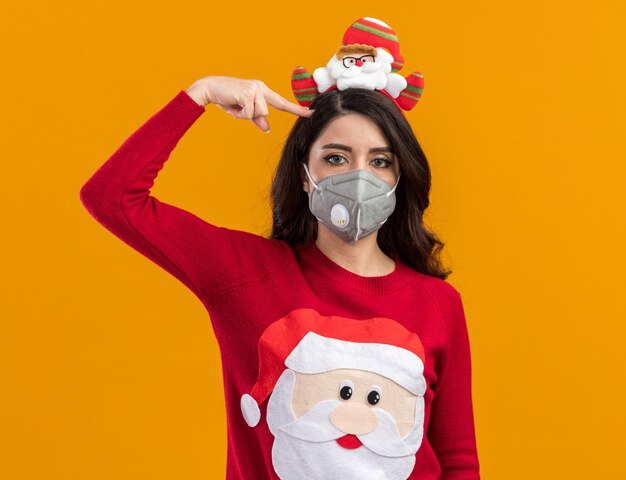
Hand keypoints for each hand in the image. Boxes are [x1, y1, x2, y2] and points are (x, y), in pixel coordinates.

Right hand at [185, 76, 313, 132]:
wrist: (209, 88)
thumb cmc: (226, 99)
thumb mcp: (243, 110)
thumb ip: (257, 119)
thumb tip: (267, 128)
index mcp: (262, 90)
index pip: (282, 102)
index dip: (296, 109)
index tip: (310, 113)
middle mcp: (260, 87)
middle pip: (267, 111)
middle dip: (252, 115)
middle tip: (237, 108)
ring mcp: (255, 89)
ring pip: (259, 113)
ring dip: (245, 114)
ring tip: (234, 106)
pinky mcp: (248, 92)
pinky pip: (249, 112)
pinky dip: (239, 113)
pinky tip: (231, 104)